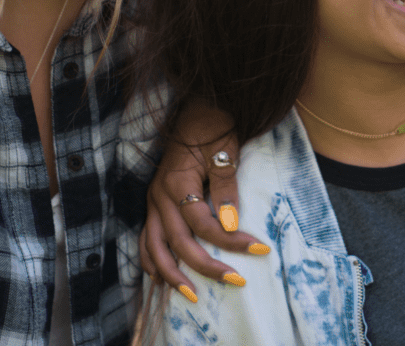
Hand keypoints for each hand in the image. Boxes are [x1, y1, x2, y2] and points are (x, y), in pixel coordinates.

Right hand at [140, 100, 266, 295]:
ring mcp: (153, 201)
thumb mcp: (226, 152)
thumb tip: (228, 223)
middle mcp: (159, 195)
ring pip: (154, 247)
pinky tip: (162, 278)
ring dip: (171, 274)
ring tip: (192, 295)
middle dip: (206, 265)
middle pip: (178, 242)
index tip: (259, 248)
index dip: (230, 239)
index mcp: (177, 182)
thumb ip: (225, 187)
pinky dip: (152, 261)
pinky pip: (146, 239)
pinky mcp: (154, 203)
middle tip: (235, 280)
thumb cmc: (214, 127)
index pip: (203, 222)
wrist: (197, 109)